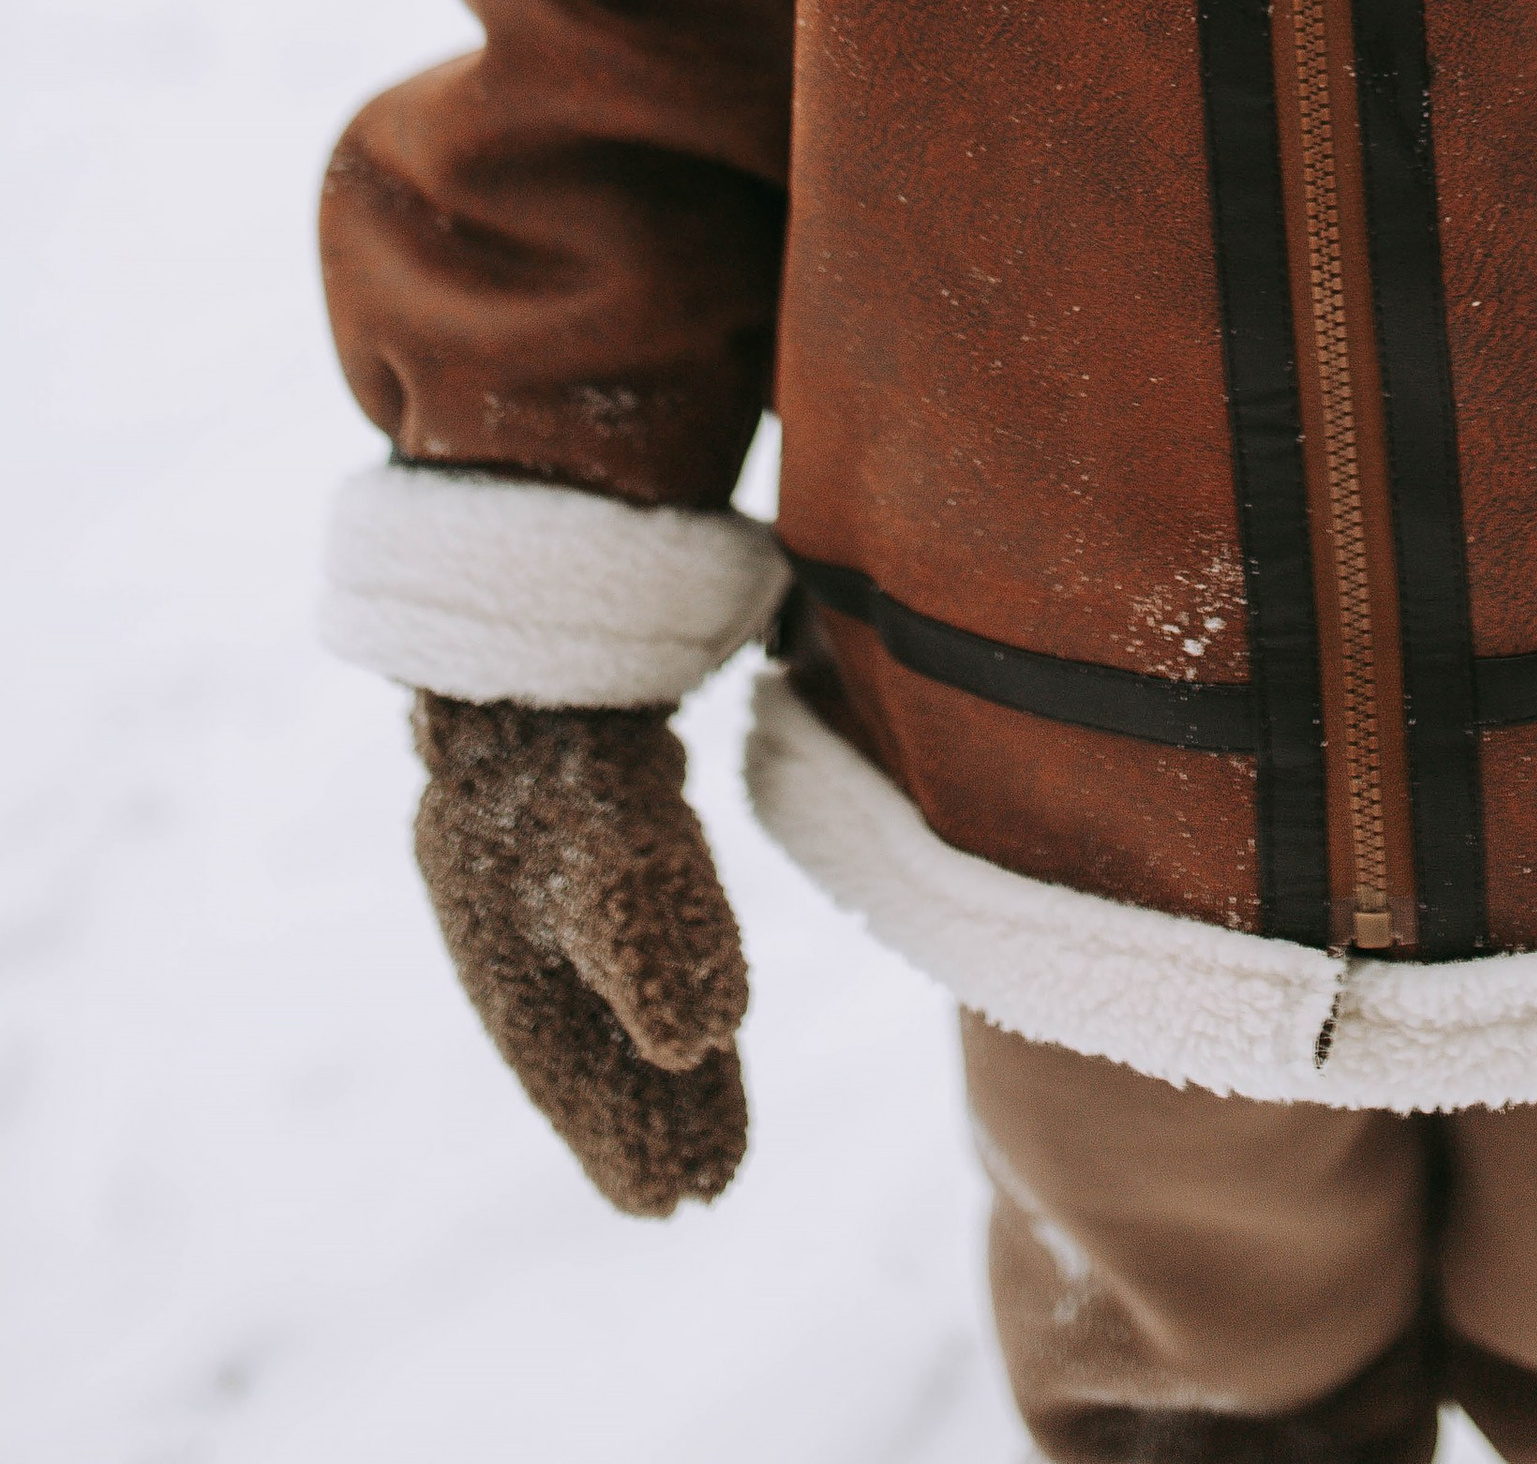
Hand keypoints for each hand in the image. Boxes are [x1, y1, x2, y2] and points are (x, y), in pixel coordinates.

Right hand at [412, 694, 750, 1214]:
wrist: (541, 650)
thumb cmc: (568, 757)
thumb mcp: (615, 857)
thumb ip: (651, 950)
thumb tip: (699, 1040)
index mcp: (508, 964)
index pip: (570, 1080)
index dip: (620, 1142)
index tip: (676, 1201)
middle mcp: (518, 937)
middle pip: (592, 1050)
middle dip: (649, 1116)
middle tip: (711, 1184)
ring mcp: (543, 888)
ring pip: (610, 999)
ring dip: (661, 1063)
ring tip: (714, 1128)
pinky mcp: (579, 838)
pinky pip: (621, 944)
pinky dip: (661, 988)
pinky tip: (701, 1016)